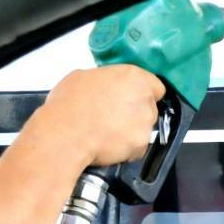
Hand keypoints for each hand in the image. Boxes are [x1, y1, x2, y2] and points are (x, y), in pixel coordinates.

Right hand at [33, 65, 165, 166]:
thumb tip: (106, 86)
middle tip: (114, 114)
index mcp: (134, 77)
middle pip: (149, 108)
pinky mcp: (141, 145)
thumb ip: (107, 80)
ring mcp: (145, 124)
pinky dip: (127, 147)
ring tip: (108, 129)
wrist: (67, 133)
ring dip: (131, 130)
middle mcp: (144, 100)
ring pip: (144, 128)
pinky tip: (110, 142)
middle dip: (135, 112)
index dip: (144, 93)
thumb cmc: (71, 104)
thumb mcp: (84, 76)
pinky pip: (138, 147)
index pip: (156, 86)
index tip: (134, 98)